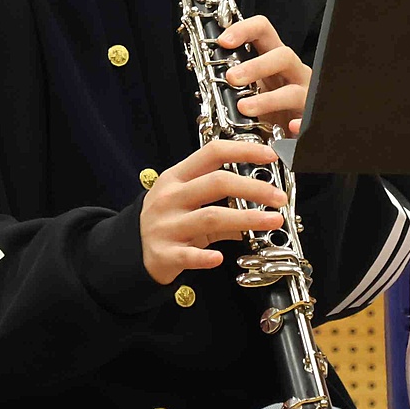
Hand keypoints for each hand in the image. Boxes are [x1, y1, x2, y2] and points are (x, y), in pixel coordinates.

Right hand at [140, 139, 287, 283]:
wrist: (130, 250)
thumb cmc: (165, 220)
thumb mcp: (186, 202)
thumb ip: (220, 200)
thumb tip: (259, 202)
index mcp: (177, 177)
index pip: (212, 153)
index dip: (243, 151)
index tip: (270, 155)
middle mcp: (171, 197)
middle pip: (217, 183)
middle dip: (254, 187)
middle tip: (279, 197)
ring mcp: (166, 225)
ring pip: (211, 217)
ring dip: (247, 218)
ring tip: (273, 222)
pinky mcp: (165, 253)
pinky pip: (189, 255)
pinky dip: (206, 256)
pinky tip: (221, 257)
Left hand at [220, 15, 311, 136]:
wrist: (287, 133)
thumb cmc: (268, 106)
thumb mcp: (250, 86)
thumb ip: (234, 77)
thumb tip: (205, 71)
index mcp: (274, 58)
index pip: (264, 31)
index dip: (244, 30)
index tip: (223, 41)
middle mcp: (293, 72)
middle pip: (283, 55)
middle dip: (256, 66)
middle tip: (231, 78)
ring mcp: (305, 95)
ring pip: (293, 91)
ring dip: (268, 99)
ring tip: (244, 108)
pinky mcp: (311, 119)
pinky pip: (308, 121)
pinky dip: (299, 124)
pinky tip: (288, 127)